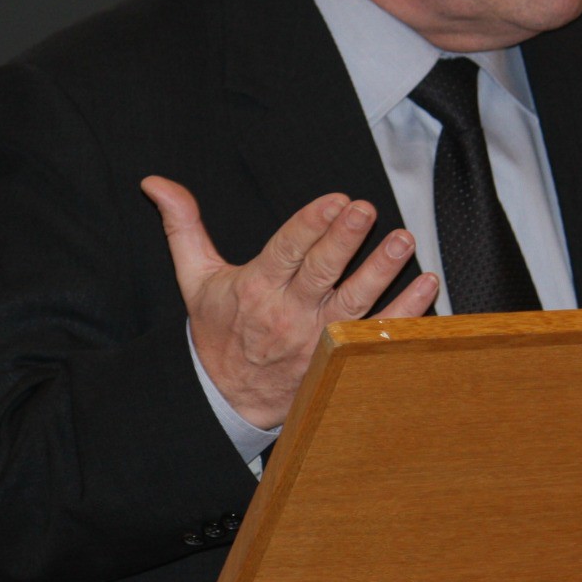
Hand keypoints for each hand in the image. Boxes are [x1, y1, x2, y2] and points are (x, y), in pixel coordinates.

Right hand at [141, 176, 437, 428]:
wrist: (227, 400)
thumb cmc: (216, 332)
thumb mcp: (194, 278)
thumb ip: (182, 225)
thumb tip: (155, 182)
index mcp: (255, 288)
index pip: (286, 251)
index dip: (310, 225)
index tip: (336, 200)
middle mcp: (288, 313)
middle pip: (321, 273)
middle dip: (345, 240)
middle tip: (367, 210)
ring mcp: (318, 337)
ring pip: (354, 301)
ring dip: (382, 270)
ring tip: (403, 240)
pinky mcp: (339, 355)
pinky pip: (377, 332)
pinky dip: (405, 310)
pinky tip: (426, 284)